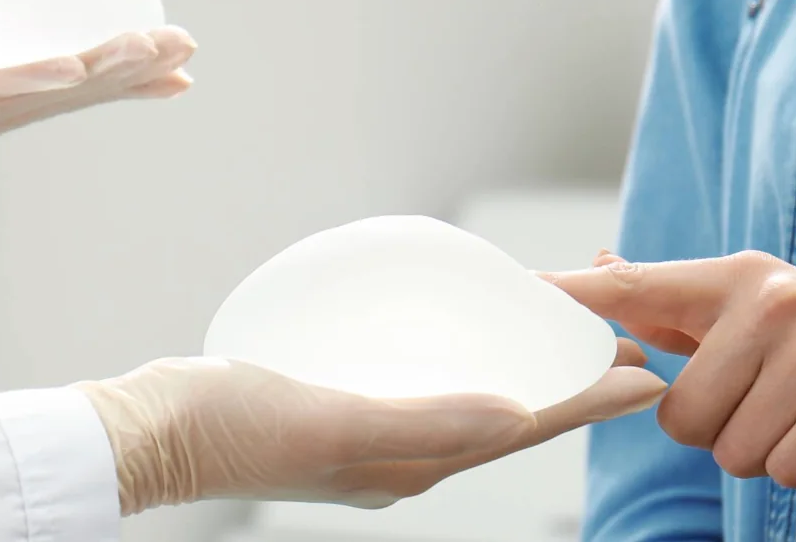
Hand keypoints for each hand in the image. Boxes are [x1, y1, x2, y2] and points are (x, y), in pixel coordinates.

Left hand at [0, 28, 195, 226]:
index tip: (174, 71)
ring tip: (150, 54)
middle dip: (130, 75)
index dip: (121, 82)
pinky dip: (32, 79)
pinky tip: (68, 67)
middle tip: (185, 54)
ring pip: (40, 93)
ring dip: (100, 74)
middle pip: (67, 97)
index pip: (60, 91)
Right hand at [75, 339, 666, 513]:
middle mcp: (404, 454)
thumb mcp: (333, 418)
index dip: (588, 399)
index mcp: (414, 462)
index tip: (648, 369)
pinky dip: (465, 359)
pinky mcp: (340, 404)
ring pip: (474, 398)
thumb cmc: (230, 427)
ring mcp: (372, 431)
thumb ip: (424, 419)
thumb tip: (519, 414)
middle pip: (510, 412)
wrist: (148, 433)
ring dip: (525, 369)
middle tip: (619, 335)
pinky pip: (426, 382)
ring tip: (562, 333)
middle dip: (568, 378)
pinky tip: (459, 333)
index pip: (524, 427)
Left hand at [542, 251, 795, 488]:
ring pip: (729, 451)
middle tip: (789, 403)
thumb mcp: (777, 311)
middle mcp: (771, 298)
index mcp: (741, 277)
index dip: (568, 299)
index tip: (512, 291)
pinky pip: (783, 469)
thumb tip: (603, 268)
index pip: (633, 288)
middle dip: (728, 432)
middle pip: (680, 416)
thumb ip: (685, 301)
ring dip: (772, 452)